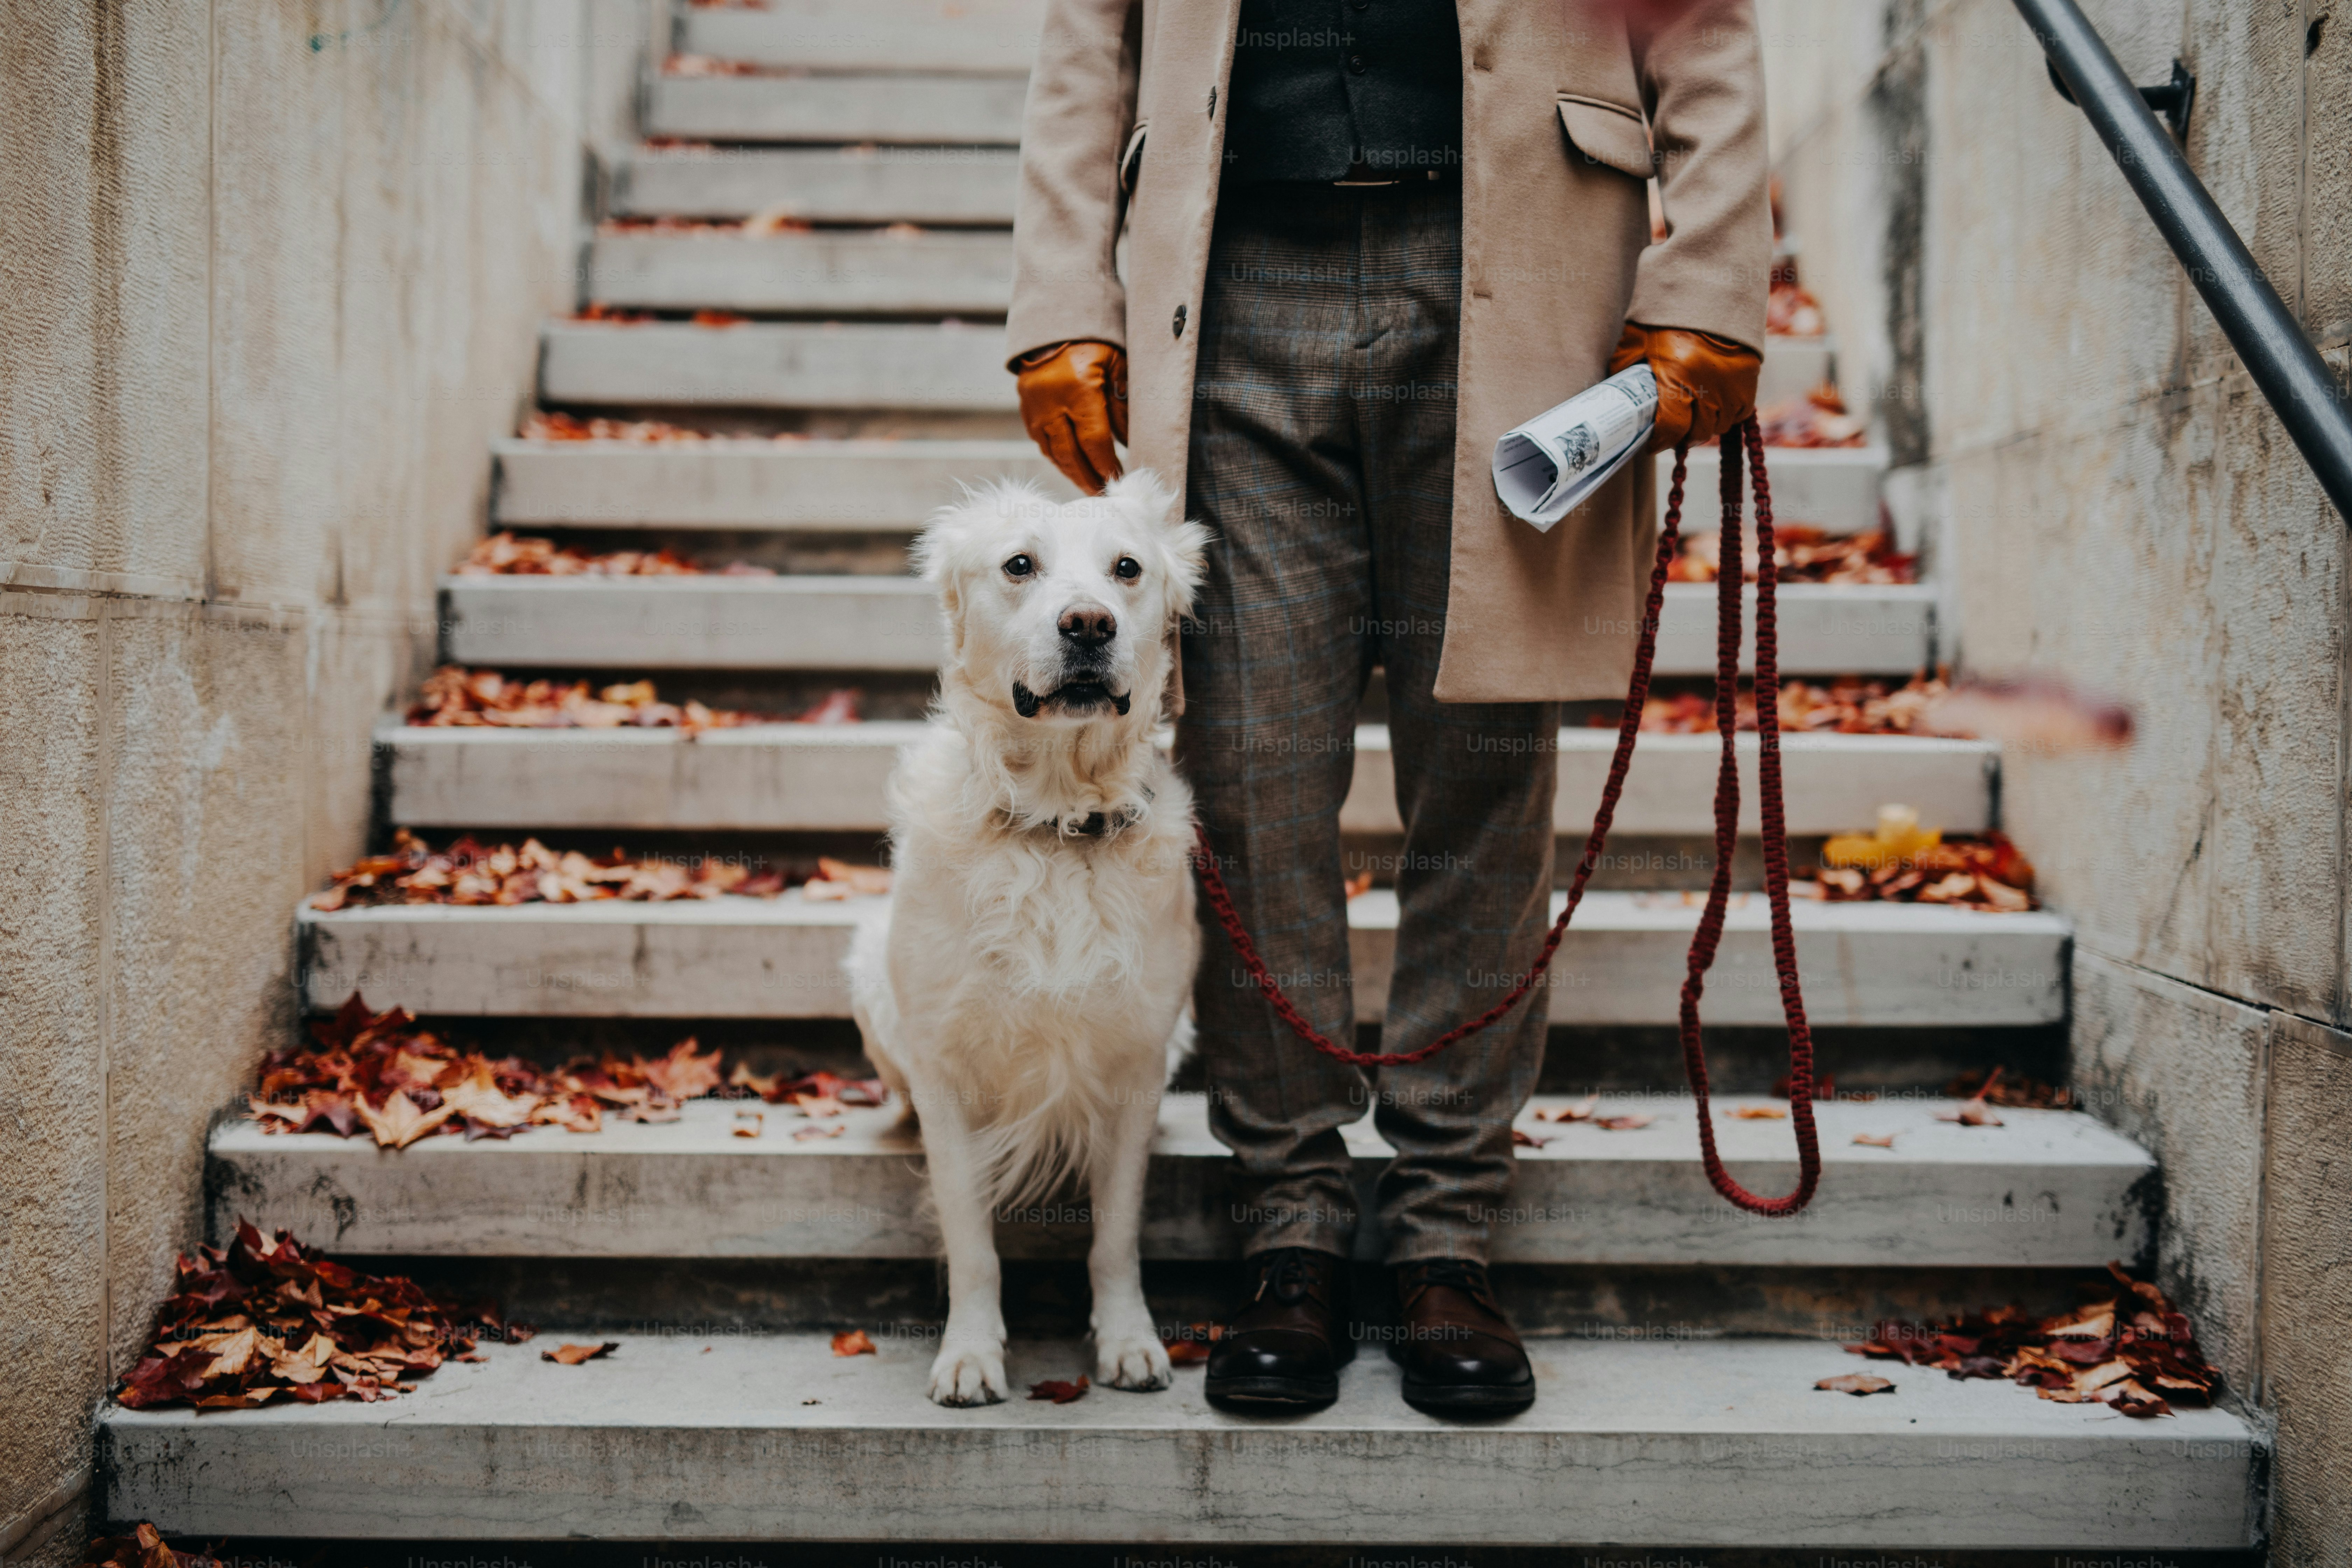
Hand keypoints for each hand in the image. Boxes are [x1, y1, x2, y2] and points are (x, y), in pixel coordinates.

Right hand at [1015, 339, 1127, 492]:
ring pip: (1052, 452)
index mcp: (1078, 390)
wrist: (1054, 322)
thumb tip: (1130, 441)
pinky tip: (1070, 465)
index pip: (1095, 441)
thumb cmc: (1093, 341)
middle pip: (1071, 454)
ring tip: (1088, 485)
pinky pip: (1041, 442)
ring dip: (1071, 472)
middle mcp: (1052, 403)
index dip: (1106, 465)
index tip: (1118, 479)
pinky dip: (1056, 457)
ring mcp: (1035, 408)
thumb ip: (1122, 402)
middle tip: (1103, 493)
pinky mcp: (1026, 409)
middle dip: (1088, 478)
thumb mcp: (1117, 364)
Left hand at [1609, 323, 1761, 454]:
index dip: (1660, 442)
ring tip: (1692, 418)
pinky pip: (1740, 412)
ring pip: (1720, 425)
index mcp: (1678, 377)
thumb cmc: (1665, 314)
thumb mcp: (1635, 340)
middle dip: (1682, 436)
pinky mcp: (1750, 377)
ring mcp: (1733, 384)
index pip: (1671, 428)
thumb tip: (1614, 396)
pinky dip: (1727, 415)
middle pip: (1698, 432)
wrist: (1708, 287)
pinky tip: (1714, 408)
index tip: (1652, 444)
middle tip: (1672, 431)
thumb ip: (1624, 369)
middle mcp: (1709, 385)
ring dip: (1705, 426)